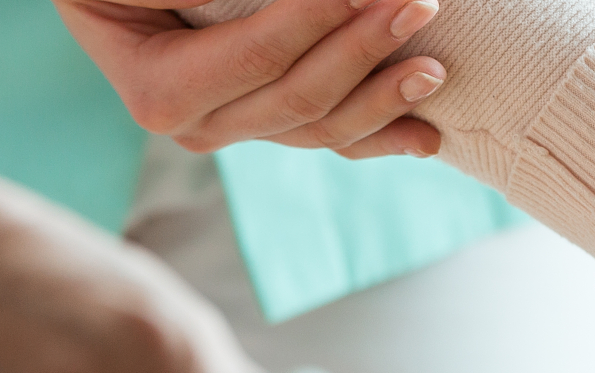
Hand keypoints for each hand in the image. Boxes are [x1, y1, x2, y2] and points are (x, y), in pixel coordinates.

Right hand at [55, 0, 446, 156]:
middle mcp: (196, 125)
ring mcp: (237, 129)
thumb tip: (254, 2)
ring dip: (385, 97)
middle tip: (418, 3)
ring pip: (323, 128)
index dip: (316, 20)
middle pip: (299, 99)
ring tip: (434, 67)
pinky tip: (427, 137)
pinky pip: (330, 137)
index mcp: (159, 89)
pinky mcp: (268, 122)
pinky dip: (381, 133)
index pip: (255, 58)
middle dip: (365, 49)